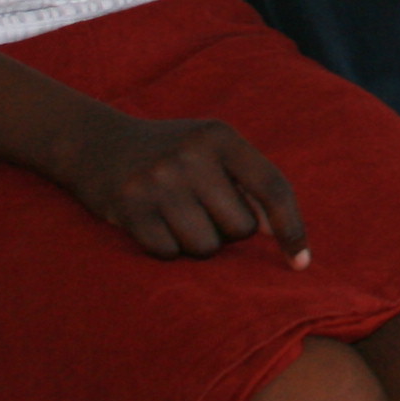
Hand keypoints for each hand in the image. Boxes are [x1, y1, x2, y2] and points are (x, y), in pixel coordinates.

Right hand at [58, 109, 308, 264]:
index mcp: (221, 137)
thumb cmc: (172, 153)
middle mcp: (191, 156)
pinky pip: (169, 254)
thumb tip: (276, 232)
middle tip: (201, 208)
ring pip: (206, 247)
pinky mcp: (130, 209)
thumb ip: (248, 183)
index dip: (292, 227)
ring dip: (197, 243)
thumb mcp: (212, 150)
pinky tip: (152, 222)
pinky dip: (166, 247)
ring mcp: (158, 182)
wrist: (97, 144)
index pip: (272, 187)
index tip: (302, 263)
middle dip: (228, 230)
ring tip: (177, 215)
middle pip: (240, 228)